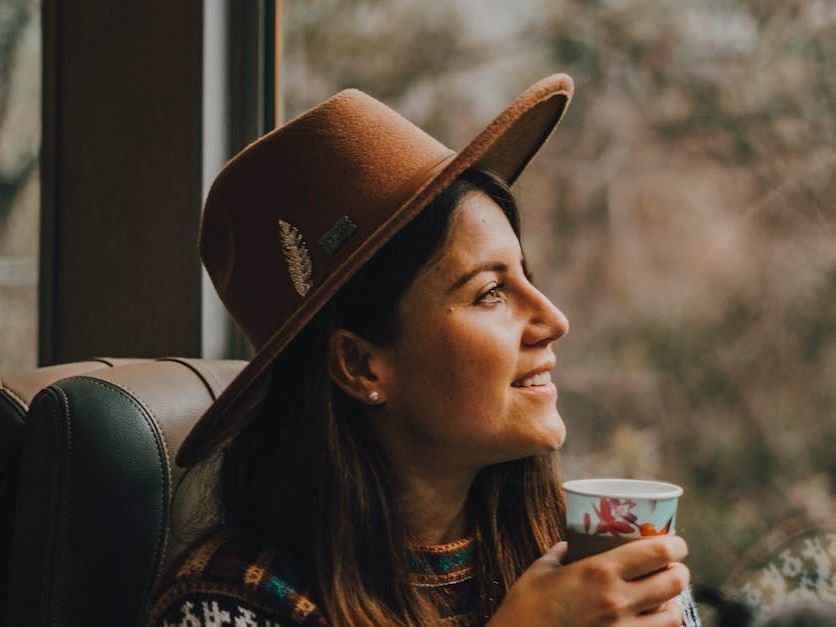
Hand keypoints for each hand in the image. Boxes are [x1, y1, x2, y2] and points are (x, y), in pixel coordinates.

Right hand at [487, 535, 689, 626]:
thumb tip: (570, 544)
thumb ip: (560, 554)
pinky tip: (650, 621)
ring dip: (672, 602)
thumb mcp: (540, 571)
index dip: (675, 544)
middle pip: (674, 582)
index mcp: (599, 572)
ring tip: (662, 597)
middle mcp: (618, 601)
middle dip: (679, 571)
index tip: (675, 541)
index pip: (658, 553)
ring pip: (673, 615)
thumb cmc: (524, 608)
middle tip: (672, 566)